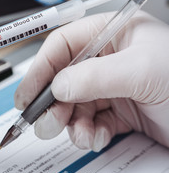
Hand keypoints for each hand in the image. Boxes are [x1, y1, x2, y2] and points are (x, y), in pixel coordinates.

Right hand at [14, 11, 168, 151]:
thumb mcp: (143, 71)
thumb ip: (95, 76)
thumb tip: (57, 86)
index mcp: (113, 34)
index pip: (63, 46)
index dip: (42, 68)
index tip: (28, 93)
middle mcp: (108, 59)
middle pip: (63, 78)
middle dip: (52, 102)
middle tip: (45, 122)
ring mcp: (111, 86)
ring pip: (73, 104)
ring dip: (70, 122)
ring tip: (78, 134)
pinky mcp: (118, 111)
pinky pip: (90, 121)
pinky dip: (88, 133)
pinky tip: (96, 137)